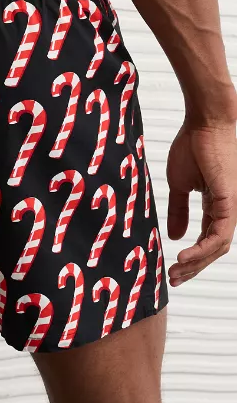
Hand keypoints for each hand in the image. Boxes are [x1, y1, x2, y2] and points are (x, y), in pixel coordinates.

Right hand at [166, 119, 236, 285]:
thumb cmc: (192, 145)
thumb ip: (178, 211)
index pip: (207, 240)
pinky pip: (219, 235)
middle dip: (193, 267)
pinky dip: (202, 249)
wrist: (203, 122)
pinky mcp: (230, 202)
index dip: (190, 257)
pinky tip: (184, 256)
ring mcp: (232, 207)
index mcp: (216, 205)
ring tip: (175, 272)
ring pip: (218, 247)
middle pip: (213, 249)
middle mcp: (228, 210)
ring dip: (196, 263)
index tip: (171, 269)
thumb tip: (175, 235)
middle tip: (173, 279)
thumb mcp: (179, 185)